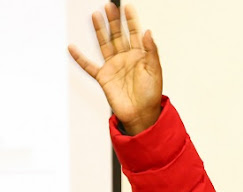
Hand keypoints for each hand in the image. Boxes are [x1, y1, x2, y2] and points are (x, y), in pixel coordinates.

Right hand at [68, 3, 162, 134]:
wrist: (141, 114)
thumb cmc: (151, 95)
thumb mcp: (155, 71)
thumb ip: (151, 51)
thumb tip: (148, 31)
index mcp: (140, 56)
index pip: (135, 34)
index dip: (131, 21)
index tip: (128, 7)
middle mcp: (126, 59)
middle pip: (118, 35)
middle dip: (114, 21)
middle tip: (110, 6)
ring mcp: (114, 67)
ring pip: (105, 44)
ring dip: (100, 30)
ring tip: (96, 15)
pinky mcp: (104, 77)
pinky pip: (89, 66)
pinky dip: (79, 58)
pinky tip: (72, 48)